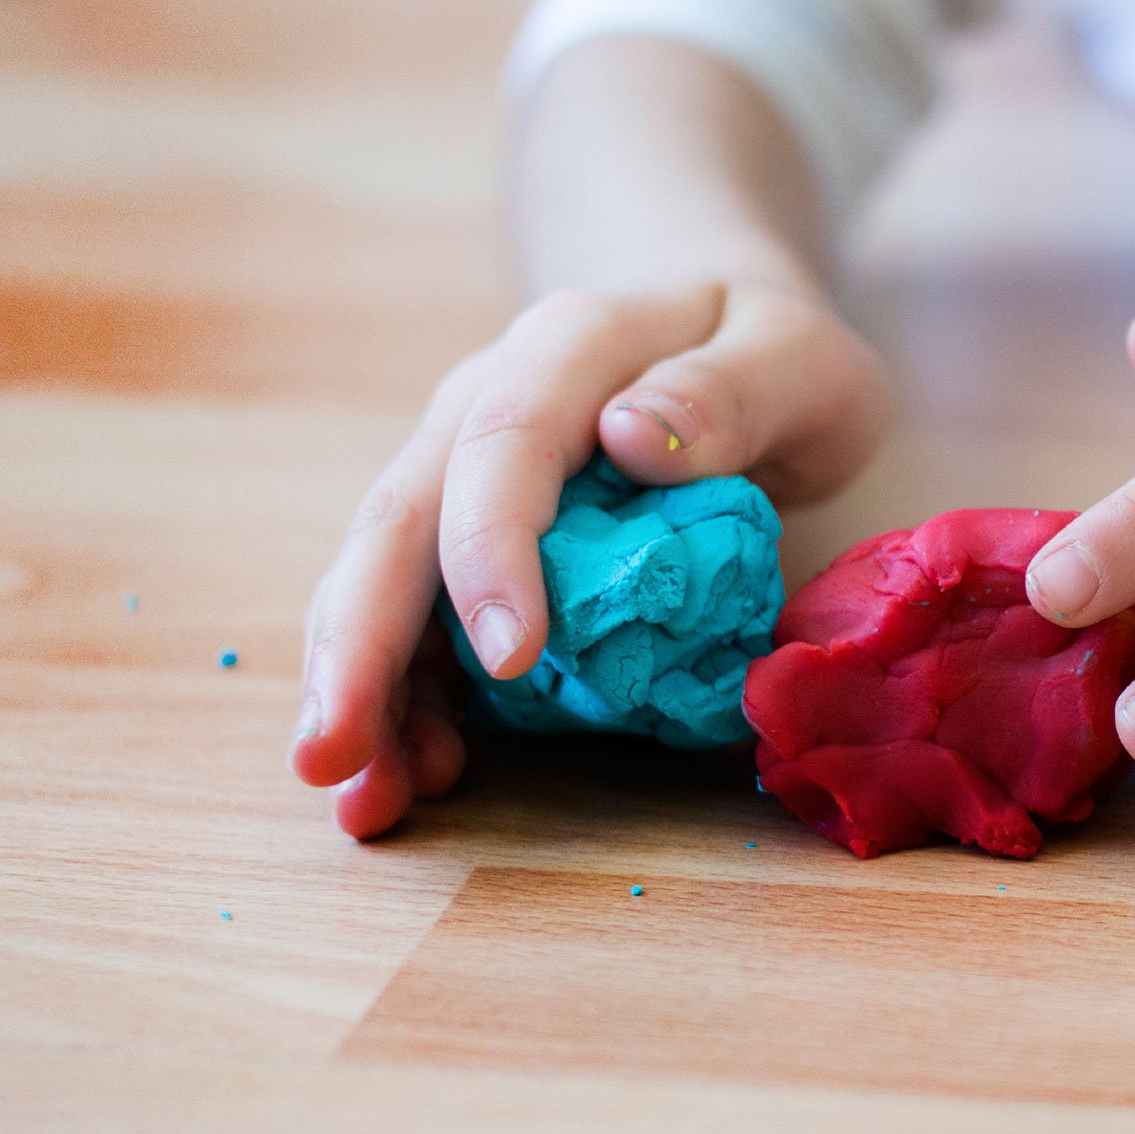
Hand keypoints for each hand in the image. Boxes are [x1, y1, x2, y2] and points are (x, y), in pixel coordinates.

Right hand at [290, 277, 888, 837]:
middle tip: (334, 756)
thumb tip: (629, 437)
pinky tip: (413, 774)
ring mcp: (461, 470)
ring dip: (363, 690)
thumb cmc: (775, 354)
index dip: (491, 547)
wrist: (731, 333)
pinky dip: (406, 698)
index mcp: (569, 348)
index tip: (511, 654)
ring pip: (384, 578)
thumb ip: (734, 393)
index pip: (504, 443)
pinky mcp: (464, 534)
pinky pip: (418, 618)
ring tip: (363, 800)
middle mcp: (486, 402)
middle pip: (401, 520)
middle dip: (360, 643)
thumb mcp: (801, 362)